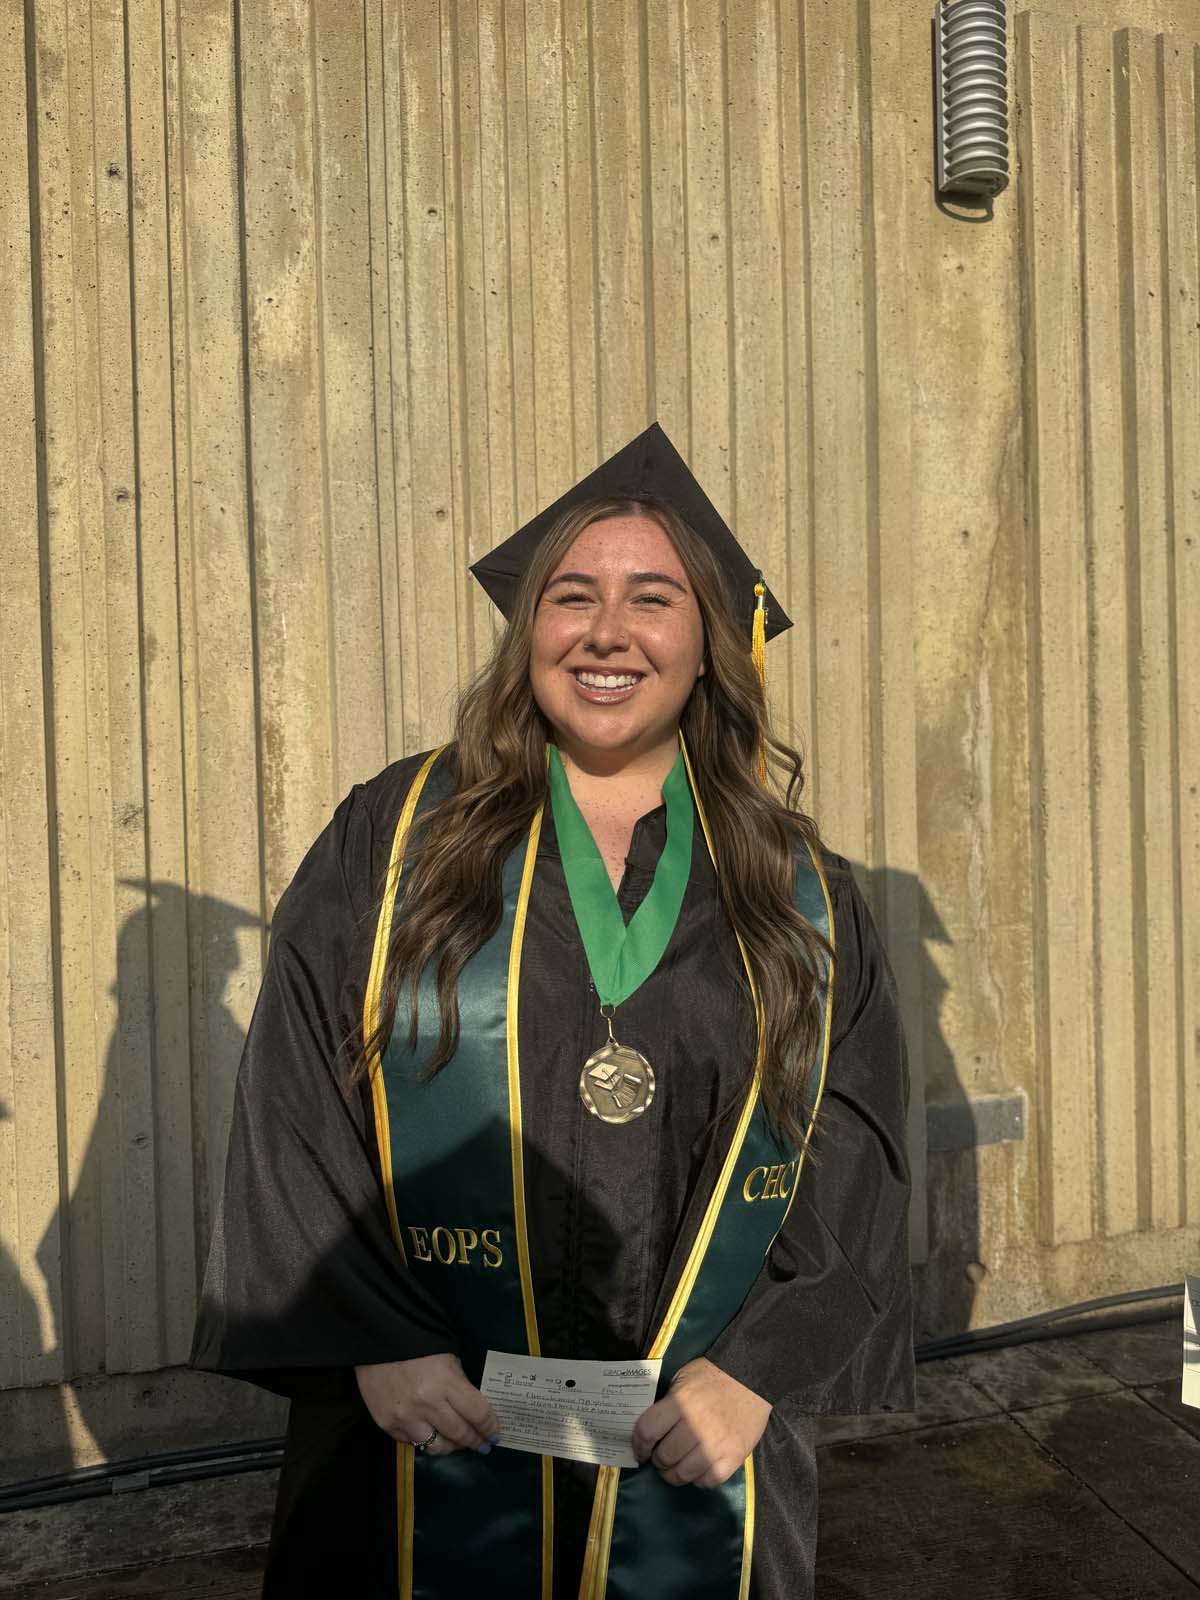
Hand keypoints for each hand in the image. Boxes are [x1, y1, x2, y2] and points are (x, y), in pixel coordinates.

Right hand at [354, 1354, 497, 1456]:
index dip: (490, 1427)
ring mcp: (405, 1418)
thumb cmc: (417, 1344)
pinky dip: (424, 1439)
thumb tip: (474, 1412)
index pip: (478, 1414)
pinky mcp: (387, 1425)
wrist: (376, 1340)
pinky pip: (413, 1442)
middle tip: (483, 1445)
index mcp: (446, 1382)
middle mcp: (427, 1405)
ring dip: (451, 1446)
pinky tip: (430, 1432)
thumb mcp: (448, 1358)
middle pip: (460, 1434)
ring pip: (437, 1447)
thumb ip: (460, 1385)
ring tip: (457, 1443)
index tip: (496, 1434)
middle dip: (475, 1441)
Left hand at [632, 1357, 771, 1487]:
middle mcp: (696, 1425)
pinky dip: (699, 1480)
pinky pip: (709, 1480)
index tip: (640, 1451)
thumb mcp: (682, 1379)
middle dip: (657, 1461)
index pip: (648, 1431)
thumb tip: (652, 1431)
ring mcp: (716, 1444)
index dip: (638, 1445)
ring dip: (674, 1474)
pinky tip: (697, 1470)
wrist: (751, 1377)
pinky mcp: (734, 1456)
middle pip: (665, 1456)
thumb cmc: (712, 1376)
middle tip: (660, 1459)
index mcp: (680, 1402)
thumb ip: (667, 1403)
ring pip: (684, 1473)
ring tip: (676, 1468)